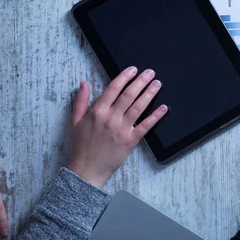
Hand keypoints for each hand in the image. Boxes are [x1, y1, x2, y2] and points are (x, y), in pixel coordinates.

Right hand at [68, 66, 167, 187]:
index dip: (125, 77)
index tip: (133, 69)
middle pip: (129, 95)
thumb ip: (81, 101)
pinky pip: (145, 126)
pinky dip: (155, 116)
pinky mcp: (130, 140)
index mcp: (97, 112)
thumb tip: (84, 83)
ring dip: (149, 94)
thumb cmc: (81, 146)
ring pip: (138, 107)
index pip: (113, 88)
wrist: (87, 169)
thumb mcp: (75, 121)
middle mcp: (111, 118)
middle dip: (141, 81)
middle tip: (150, 72)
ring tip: (157, 84)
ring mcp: (122, 129)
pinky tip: (163, 107)